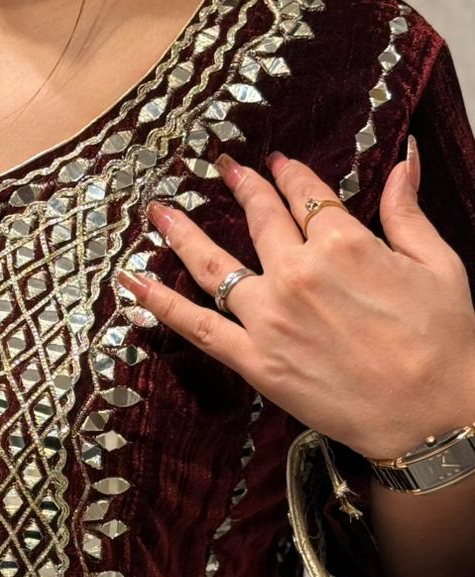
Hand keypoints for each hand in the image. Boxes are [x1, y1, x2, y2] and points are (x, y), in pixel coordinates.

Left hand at [116, 143, 474, 461]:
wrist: (432, 416)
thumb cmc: (444, 344)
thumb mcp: (437, 264)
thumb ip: (407, 211)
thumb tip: (405, 160)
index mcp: (344, 244)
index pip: (306, 196)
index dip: (288, 175)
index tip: (275, 163)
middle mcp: (297, 274)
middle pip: (259, 220)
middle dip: (240, 188)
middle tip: (221, 167)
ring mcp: (270, 318)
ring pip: (214, 266)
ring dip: (181, 234)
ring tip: (159, 212)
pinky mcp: (255, 361)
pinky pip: (197, 327)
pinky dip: (160, 304)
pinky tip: (132, 282)